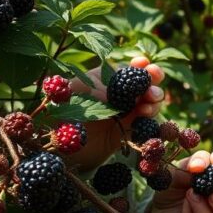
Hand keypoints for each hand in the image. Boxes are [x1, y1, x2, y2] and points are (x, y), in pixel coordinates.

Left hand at [67, 56, 165, 171]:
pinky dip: (150, 120)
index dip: (138, 66)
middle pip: (142, 84)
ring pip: (147, 102)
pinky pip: (144, 123)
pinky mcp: (127, 131)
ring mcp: (124, 113)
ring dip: (153, 101)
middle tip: (153, 86)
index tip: (144, 63)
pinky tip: (146, 118)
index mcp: (103, 79)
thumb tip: (113, 94)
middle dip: (151, 81)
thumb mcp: (72, 95)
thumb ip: (94, 89)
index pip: (125, 69)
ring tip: (148, 107)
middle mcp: (116, 94)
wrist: (59, 148)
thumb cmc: (59, 115)